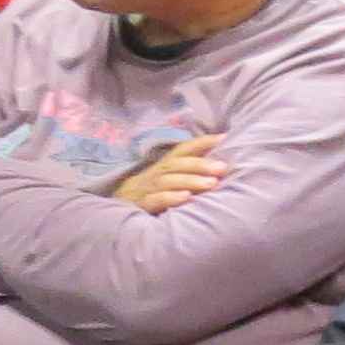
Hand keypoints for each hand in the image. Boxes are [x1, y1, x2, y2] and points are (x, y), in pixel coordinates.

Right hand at [106, 134, 230, 212]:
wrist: (119, 205)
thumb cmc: (153, 189)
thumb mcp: (170, 176)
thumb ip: (191, 168)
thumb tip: (220, 157)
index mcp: (166, 164)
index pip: (183, 149)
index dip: (202, 142)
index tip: (224, 138)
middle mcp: (157, 173)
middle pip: (178, 165)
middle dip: (201, 165)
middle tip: (222, 168)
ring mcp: (148, 188)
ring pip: (168, 181)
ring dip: (190, 181)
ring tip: (211, 184)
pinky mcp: (141, 205)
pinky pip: (155, 200)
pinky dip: (170, 198)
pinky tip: (186, 198)